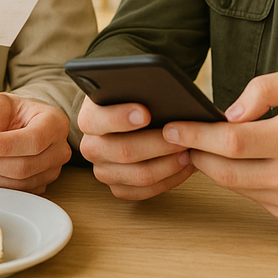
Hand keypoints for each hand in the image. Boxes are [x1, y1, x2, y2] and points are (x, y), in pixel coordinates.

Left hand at [0, 93, 71, 192]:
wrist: (22, 122)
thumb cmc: (13, 112)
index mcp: (55, 123)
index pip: (34, 140)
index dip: (5, 146)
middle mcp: (59, 149)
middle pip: (24, 167)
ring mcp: (52, 171)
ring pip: (17, 184)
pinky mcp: (39, 186)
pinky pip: (14, 192)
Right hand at [77, 96, 195, 199]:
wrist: (132, 114)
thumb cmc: (135, 98)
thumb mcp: (131, 86)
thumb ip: (136, 87)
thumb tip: (158, 94)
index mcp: (89, 119)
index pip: (97, 121)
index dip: (120, 118)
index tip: (145, 113)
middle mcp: (91, 147)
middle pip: (124, 151)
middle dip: (157, 144)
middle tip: (181, 136)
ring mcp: (104, 171)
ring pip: (139, 175)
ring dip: (168, 164)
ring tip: (188, 151)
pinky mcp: (119, 187)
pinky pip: (145, 192)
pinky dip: (170, 180)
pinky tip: (186, 166)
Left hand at [162, 65, 277, 220]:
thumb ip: (263, 88)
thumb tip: (229, 112)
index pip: (231, 141)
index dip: (196, 134)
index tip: (172, 127)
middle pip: (225, 170)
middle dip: (196, 152)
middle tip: (178, 137)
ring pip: (233, 186)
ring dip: (211, 166)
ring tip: (201, 145)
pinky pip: (249, 195)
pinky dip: (235, 178)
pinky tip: (233, 160)